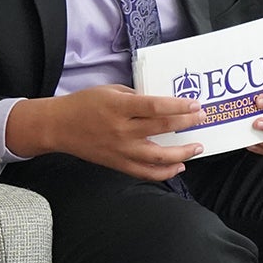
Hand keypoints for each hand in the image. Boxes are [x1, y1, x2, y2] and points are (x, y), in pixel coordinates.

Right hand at [7, 84, 205, 180]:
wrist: (60, 127)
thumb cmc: (84, 104)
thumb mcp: (111, 90)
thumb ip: (136, 96)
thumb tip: (162, 104)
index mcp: (119, 107)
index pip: (155, 107)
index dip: (179, 106)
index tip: (196, 104)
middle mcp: (122, 130)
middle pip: (161, 129)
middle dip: (187, 123)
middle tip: (202, 118)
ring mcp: (121, 150)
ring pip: (158, 156)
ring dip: (182, 153)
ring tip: (198, 147)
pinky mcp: (118, 164)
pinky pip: (146, 172)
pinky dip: (164, 171)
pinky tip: (178, 166)